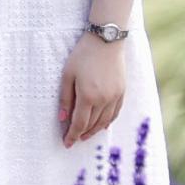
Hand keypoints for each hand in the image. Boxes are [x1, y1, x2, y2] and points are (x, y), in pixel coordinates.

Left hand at [58, 33, 126, 147]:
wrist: (106, 40)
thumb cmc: (83, 55)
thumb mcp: (68, 75)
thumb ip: (66, 99)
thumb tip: (63, 119)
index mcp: (88, 96)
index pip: (79, 123)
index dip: (72, 135)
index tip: (66, 144)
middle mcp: (103, 99)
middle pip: (92, 124)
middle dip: (82, 134)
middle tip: (74, 140)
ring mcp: (115, 96)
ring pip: (104, 121)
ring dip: (94, 131)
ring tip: (86, 135)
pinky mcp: (122, 91)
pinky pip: (115, 112)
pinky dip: (108, 121)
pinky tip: (102, 126)